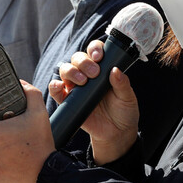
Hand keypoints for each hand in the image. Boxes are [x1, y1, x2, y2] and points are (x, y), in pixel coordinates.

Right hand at [51, 39, 139, 164]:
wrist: (116, 133)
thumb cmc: (123, 111)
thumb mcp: (128, 97)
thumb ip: (122, 84)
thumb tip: (115, 70)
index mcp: (103, 69)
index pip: (94, 51)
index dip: (94, 49)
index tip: (99, 57)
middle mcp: (87, 75)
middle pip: (77, 58)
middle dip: (83, 62)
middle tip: (94, 73)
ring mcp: (76, 87)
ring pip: (66, 70)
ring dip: (71, 71)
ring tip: (83, 82)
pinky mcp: (68, 101)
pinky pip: (57, 91)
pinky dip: (55, 86)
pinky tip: (60, 86)